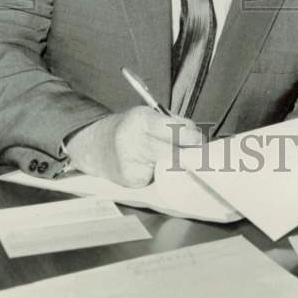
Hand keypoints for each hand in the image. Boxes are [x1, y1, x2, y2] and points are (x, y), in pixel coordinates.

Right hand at [65, 106, 203, 186]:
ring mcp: (131, 164)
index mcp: (140, 120)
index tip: (200, 140)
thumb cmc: (131, 128)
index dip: (191, 136)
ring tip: (180, 158)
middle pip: (172, 152)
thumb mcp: (150, 115)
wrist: (97, 146)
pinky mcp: (132, 181)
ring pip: (168, 167)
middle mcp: (133, 142)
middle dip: (188, 153)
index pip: (173, 129)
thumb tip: (199, 138)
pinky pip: (157, 178)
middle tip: (198, 153)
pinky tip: (158, 168)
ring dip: (178, 164)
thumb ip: (175, 123)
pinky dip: (163, 174)